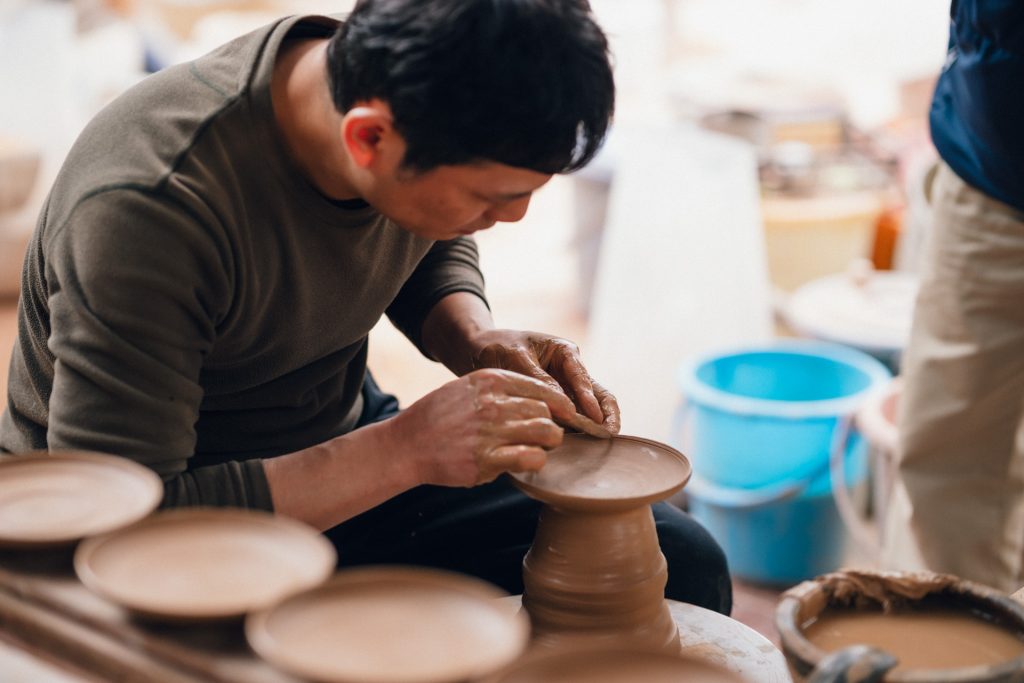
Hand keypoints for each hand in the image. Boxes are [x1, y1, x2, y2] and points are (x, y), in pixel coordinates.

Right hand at [387, 368, 568, 485]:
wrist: (406, 444)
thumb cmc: (440, 416)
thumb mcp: (467, 387)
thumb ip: (501, 389)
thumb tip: (541, 399)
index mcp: (490, 380)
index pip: (542, 388)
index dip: (560, 403)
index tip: (566, 414)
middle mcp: (493, 402)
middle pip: (547, 411)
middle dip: (553, 425)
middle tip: (547, 436)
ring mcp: (490, 431)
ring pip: (546, 432)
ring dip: (548, 443)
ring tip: (539, 447)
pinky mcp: (487, 460)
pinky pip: (532, 457)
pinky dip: (536, 460)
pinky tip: (525, 461)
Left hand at [467, 329, 619, 433]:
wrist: (479, 351)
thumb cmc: (498, 347)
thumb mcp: (516, 358)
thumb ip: (539, 380)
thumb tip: (561, 405)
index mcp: (564, 352)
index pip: (582, 377)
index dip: (590, 399)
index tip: (595, 420)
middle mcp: (570, 372)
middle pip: (598, 393)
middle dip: (607, 414)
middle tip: (610, 435)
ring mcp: (564, 389)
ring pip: (588, 409)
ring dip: (593, 426)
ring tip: (598, 446)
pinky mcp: (554, 405)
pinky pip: (568, 419)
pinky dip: (574, 431)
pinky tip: (576, 448)